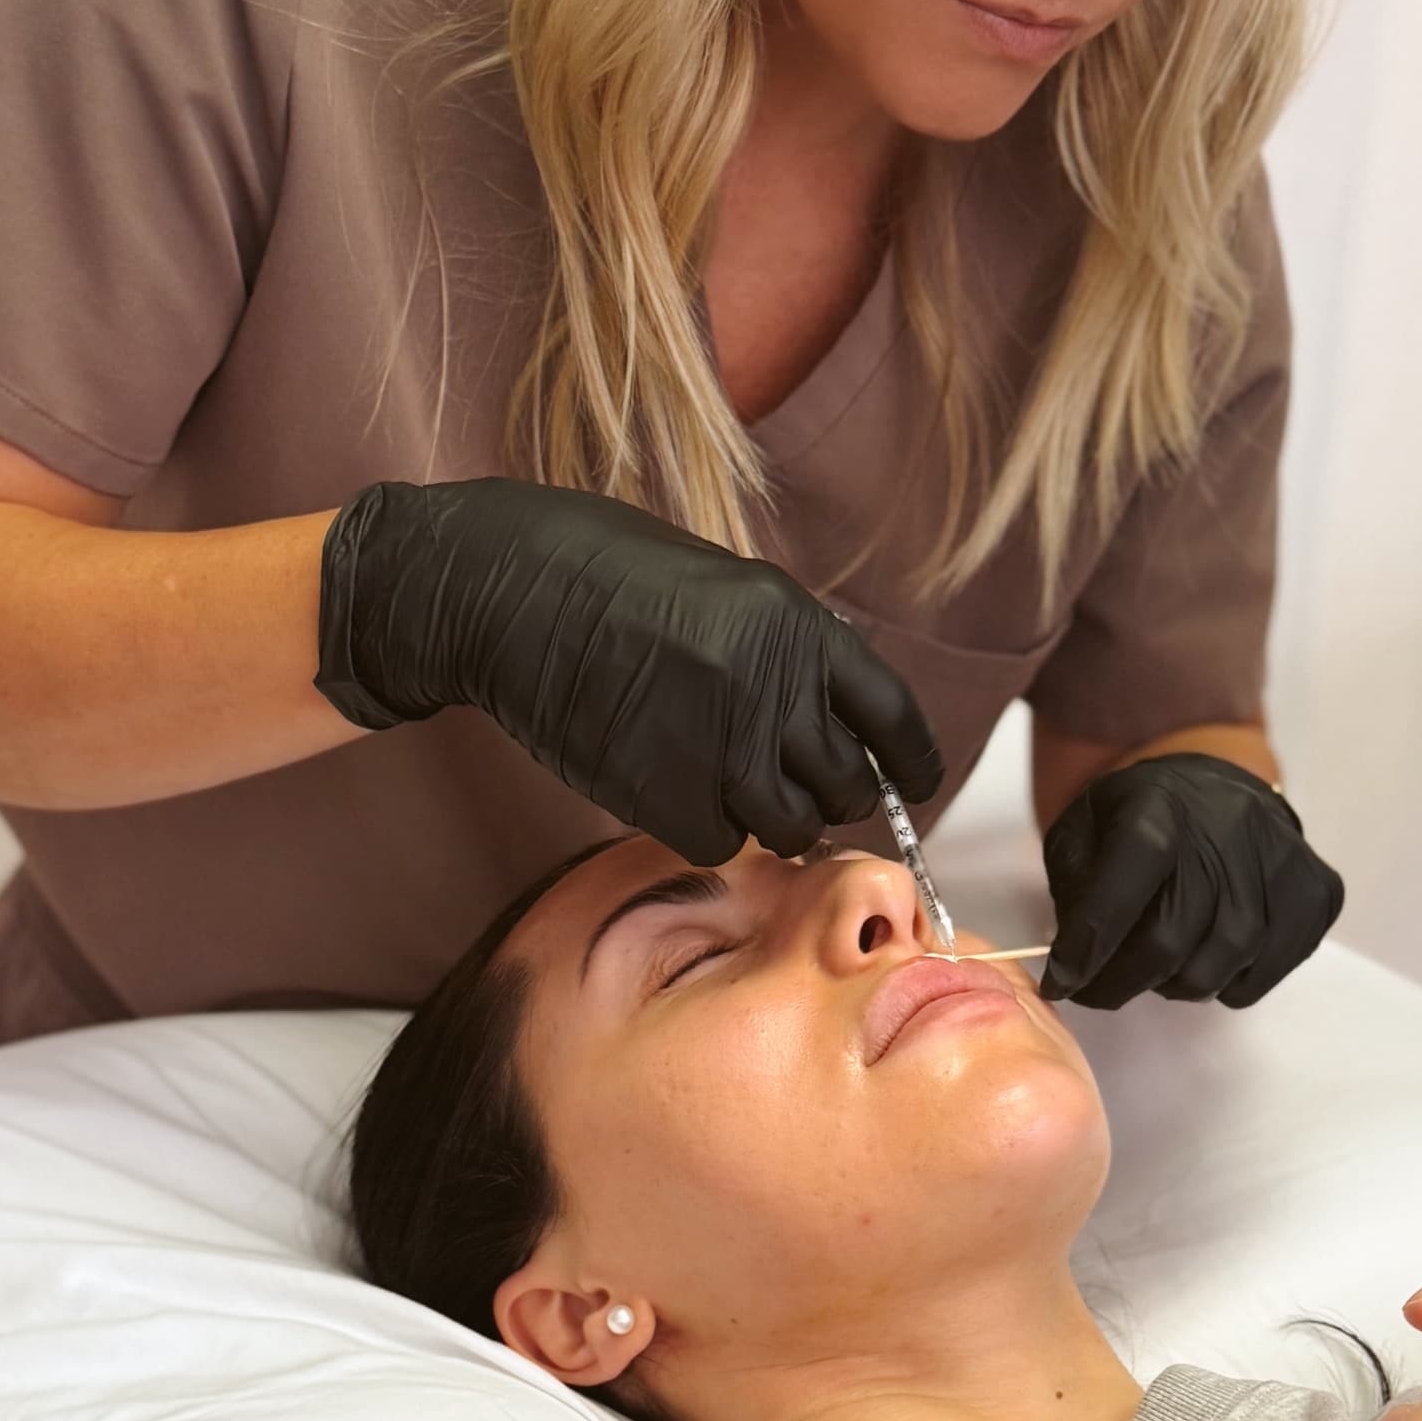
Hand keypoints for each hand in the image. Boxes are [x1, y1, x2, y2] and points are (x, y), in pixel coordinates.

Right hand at [315, 480, 938, 864]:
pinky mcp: (668, 795)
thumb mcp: (725, 589)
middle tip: (791, 787)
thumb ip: (785, 653)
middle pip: (846, 784)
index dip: (910, 761)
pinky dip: (707, 832)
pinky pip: (721, 845)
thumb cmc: (605, 575)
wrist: (507, 590)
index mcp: (798, 627)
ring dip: (769, 819)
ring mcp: (723, 747)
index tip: (913, 782)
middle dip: (829, 794)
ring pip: (790, 827)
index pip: (891, 716)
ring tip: (724, 786)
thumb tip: (831, 721)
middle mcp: (775, 688)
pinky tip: (672, 790)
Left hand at [1039, 751, 1343, 1010]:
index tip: (1062, 981)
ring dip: (1178, 985)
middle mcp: (1229, 826)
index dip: (1089, 945)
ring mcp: (1282, 858)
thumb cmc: (1140, 819)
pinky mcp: (1316, 891)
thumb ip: (1076, 891)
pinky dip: (1229, 985)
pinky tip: (1208, 960)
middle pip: (1172, 938)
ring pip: (1222, 963)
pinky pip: (1266, 971)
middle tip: (1098, 988)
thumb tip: (1076, 965)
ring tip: (1158, 968)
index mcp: (1158, 806)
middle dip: (1122, 981)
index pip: (1123, 886)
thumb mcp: (1085, 831)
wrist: (1217, 788)